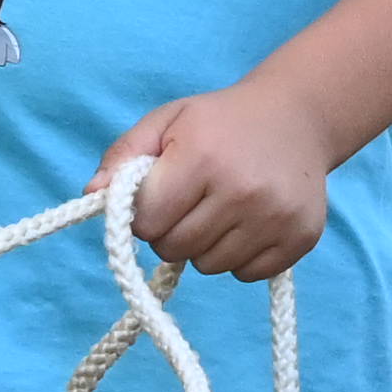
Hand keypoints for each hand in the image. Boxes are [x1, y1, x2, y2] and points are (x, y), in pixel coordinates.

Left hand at [109, 78, 341, 278]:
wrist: (298, 117)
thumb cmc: (220, 122)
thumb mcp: (168, 122)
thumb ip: (124, 156)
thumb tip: (92, 194)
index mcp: (203, 157)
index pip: (146, 221)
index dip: (144, 212)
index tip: (159, 196)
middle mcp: (242, 191)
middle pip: (174, 248)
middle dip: (171, 232)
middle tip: (190, 203)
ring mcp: (275, 218)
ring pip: (209, 267)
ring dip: (204, 246)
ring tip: (221, 209)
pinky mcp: (300, 238)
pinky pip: (246, 274)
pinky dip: (239, 257)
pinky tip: (248, 222)